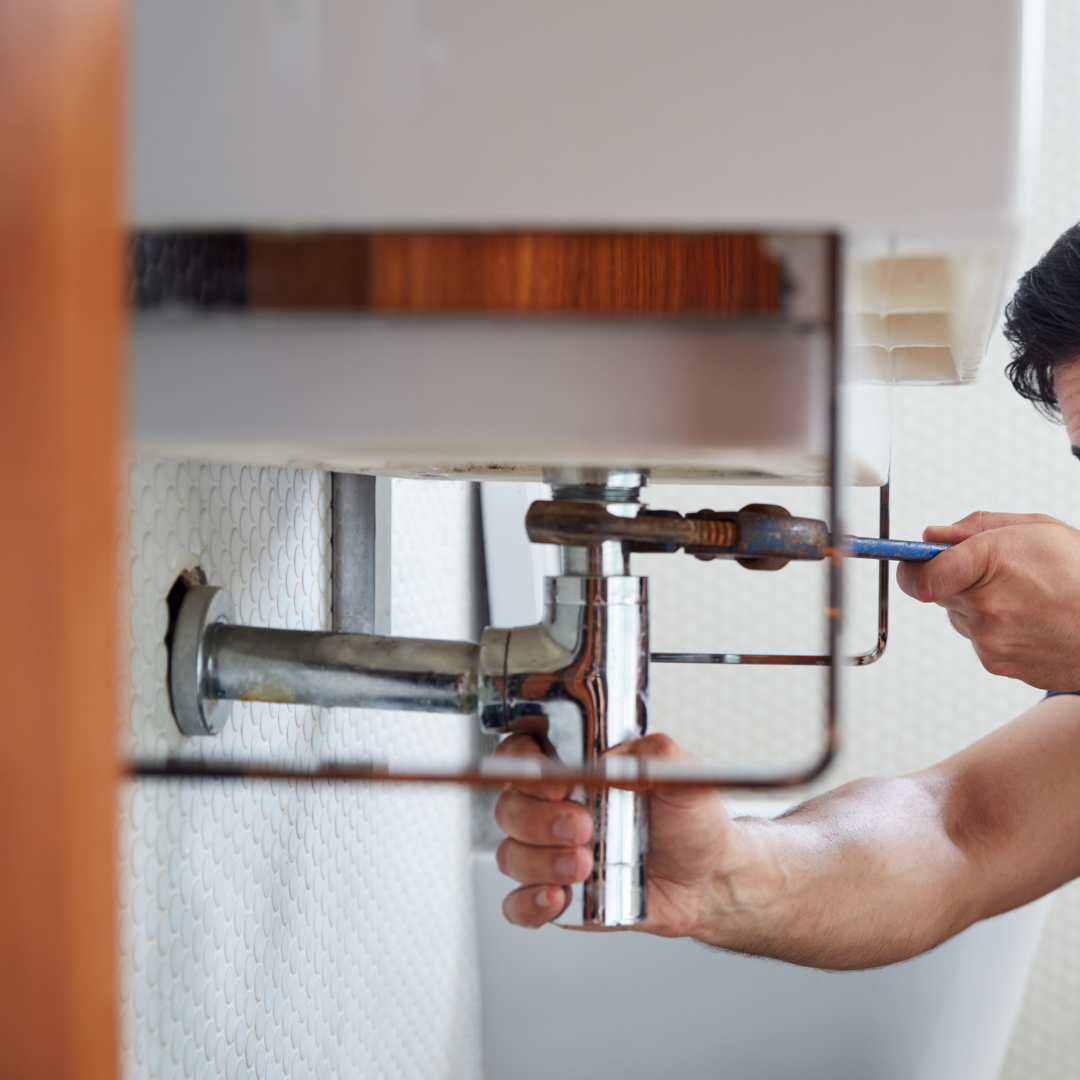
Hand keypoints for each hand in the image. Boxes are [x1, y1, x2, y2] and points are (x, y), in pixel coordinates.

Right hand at [492, 732, 737, 935]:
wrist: (708, 879)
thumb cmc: (690, 822)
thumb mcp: (684, 777)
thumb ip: (655, 754)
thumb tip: (613, 760)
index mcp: (575, 771)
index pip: (521, 754)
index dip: (523, 764)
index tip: (558, 783)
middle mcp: (553, 809)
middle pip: (509, 807)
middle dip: (538, 819)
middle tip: (581, 828)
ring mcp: (550, 854)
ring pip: (510, 855)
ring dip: (539, 862)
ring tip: (583, 865)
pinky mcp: (558, 896)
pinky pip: (517, 904)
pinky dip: (528, 903)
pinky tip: (558, 897)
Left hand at [896, 511, 1079, 688]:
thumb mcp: (1037, 529)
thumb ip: (976, 527)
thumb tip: (932, 536)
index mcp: (989, 564)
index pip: (918, 575)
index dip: (911, 567)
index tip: (914, 562)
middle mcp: (984, 608)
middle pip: (936, 592)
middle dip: (956, 580)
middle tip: (997, 573)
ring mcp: (989, 641)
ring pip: (959, 616)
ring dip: (978, 606)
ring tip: (1025, 598)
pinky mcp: (997, 664)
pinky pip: (979, 640)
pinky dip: (996, 630)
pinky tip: (1030, 620)